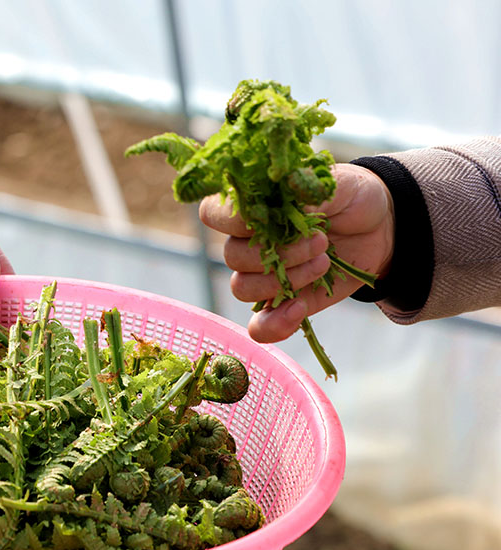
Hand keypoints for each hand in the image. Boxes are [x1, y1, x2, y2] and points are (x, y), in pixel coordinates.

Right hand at [199, 164, 394, 342]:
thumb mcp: (334, 183)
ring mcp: (262, 275)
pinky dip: (275, 324)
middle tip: (321, 242)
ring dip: (285, 281)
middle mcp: (247, 242)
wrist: (379, 227)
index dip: (231, 220)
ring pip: (244, 288)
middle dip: (278, 254)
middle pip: (232, 257)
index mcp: (250, 207)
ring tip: (323, 264)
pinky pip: (260, 326)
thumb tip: (287, 188)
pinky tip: (300, 307)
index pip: (213, 214)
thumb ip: (305, 187)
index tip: (271, 219)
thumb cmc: (350, 196)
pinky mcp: (281, 303)